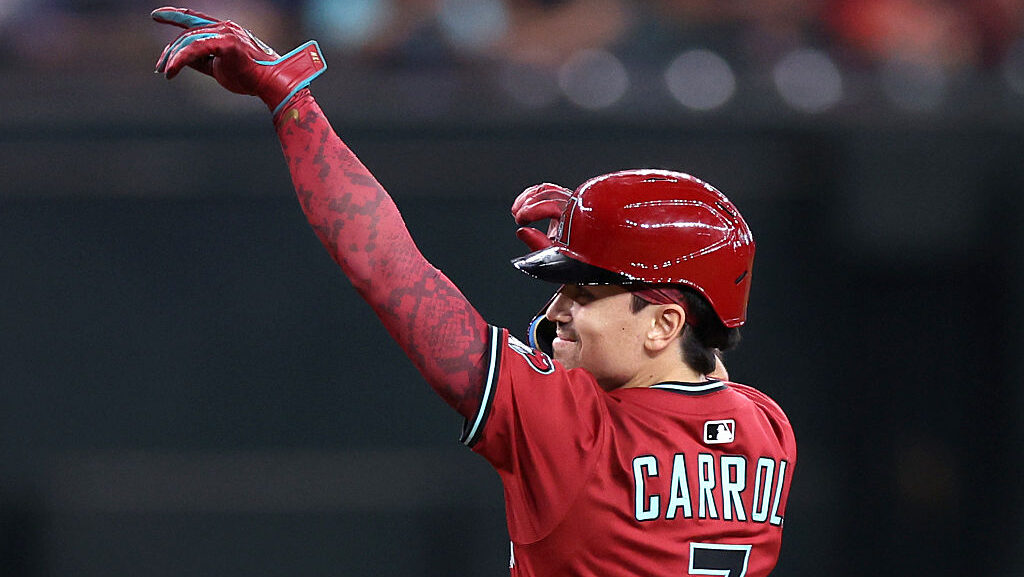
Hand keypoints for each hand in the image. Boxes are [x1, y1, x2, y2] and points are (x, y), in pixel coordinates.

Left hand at [152, 6, 325, 115]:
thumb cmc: (250, 78)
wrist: (272, 84)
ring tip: (165, 72)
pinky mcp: (227, 43)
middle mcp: (225, 27)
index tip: (156, 16)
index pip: (195, 19)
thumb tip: (181, 60)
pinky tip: (172, 70)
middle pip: (188, 34)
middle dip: (171, 51)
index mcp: (225, 30)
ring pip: (190, 41)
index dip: (174, 16)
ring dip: (174, 58)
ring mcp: (227, 33)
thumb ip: (201, 61)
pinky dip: (181, 59)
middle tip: (160, 68)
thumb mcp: (218, 68)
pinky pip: (196, 49)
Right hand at [510, 182, 572, 250]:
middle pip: (548, 193)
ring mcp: (569, 202)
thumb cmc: (574, 255)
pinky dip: (531, 196)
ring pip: (546, 189)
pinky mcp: (562, 202)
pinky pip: (546, 191)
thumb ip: (538, 244)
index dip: (532, 211)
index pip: (552, 204)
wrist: (584, 254)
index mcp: (576, 218)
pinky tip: (521, 206)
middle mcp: (575, 206)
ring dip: (527, 197)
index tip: (520, 221)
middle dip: (528, 204)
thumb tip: (522, 231)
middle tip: (518, 219)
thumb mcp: (555, 254)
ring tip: (516, 211)